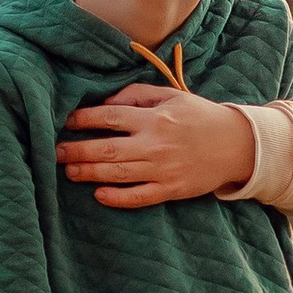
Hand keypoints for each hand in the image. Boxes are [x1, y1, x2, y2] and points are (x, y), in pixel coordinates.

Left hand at [57, 84, 254, 208]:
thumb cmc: (200, 117)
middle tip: (55, 151)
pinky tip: (99, 195)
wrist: (237, 145)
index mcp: (155, 118)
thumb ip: (137, 94)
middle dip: (77, 150)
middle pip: (107, 149)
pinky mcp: (171, 190)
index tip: (65, 122)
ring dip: (89, 173)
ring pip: (118, 174)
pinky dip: (117, 198)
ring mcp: (162, 170)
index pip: (110, 118)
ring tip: (69, 170)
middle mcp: (155, 144)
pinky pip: (139, 197)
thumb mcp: (171, 95)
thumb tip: (106, 102)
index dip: (83, 120)